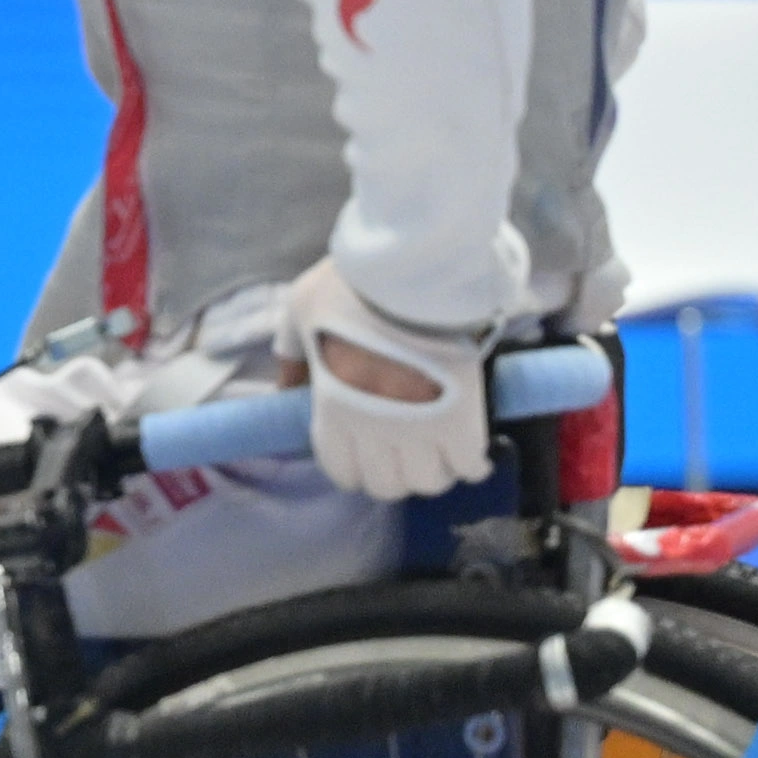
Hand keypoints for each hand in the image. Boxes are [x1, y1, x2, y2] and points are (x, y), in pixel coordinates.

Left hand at [269, 256, 490, 499]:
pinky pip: (469, 463)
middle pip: (387, 485)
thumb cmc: (349, 287)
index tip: (368, 457)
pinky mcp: (461, 420)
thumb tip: (285, 391)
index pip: (341, 470)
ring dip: (434, 472)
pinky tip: (472, 454)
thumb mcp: (299, 312)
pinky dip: (472, 464)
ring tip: (440, 453)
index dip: (356, 469)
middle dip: (395, 474)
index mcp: (331, 410)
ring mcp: (418, 430)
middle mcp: (372, 431)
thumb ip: (291, 355)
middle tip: (406, 453)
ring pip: (428, 481)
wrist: (411, 273)